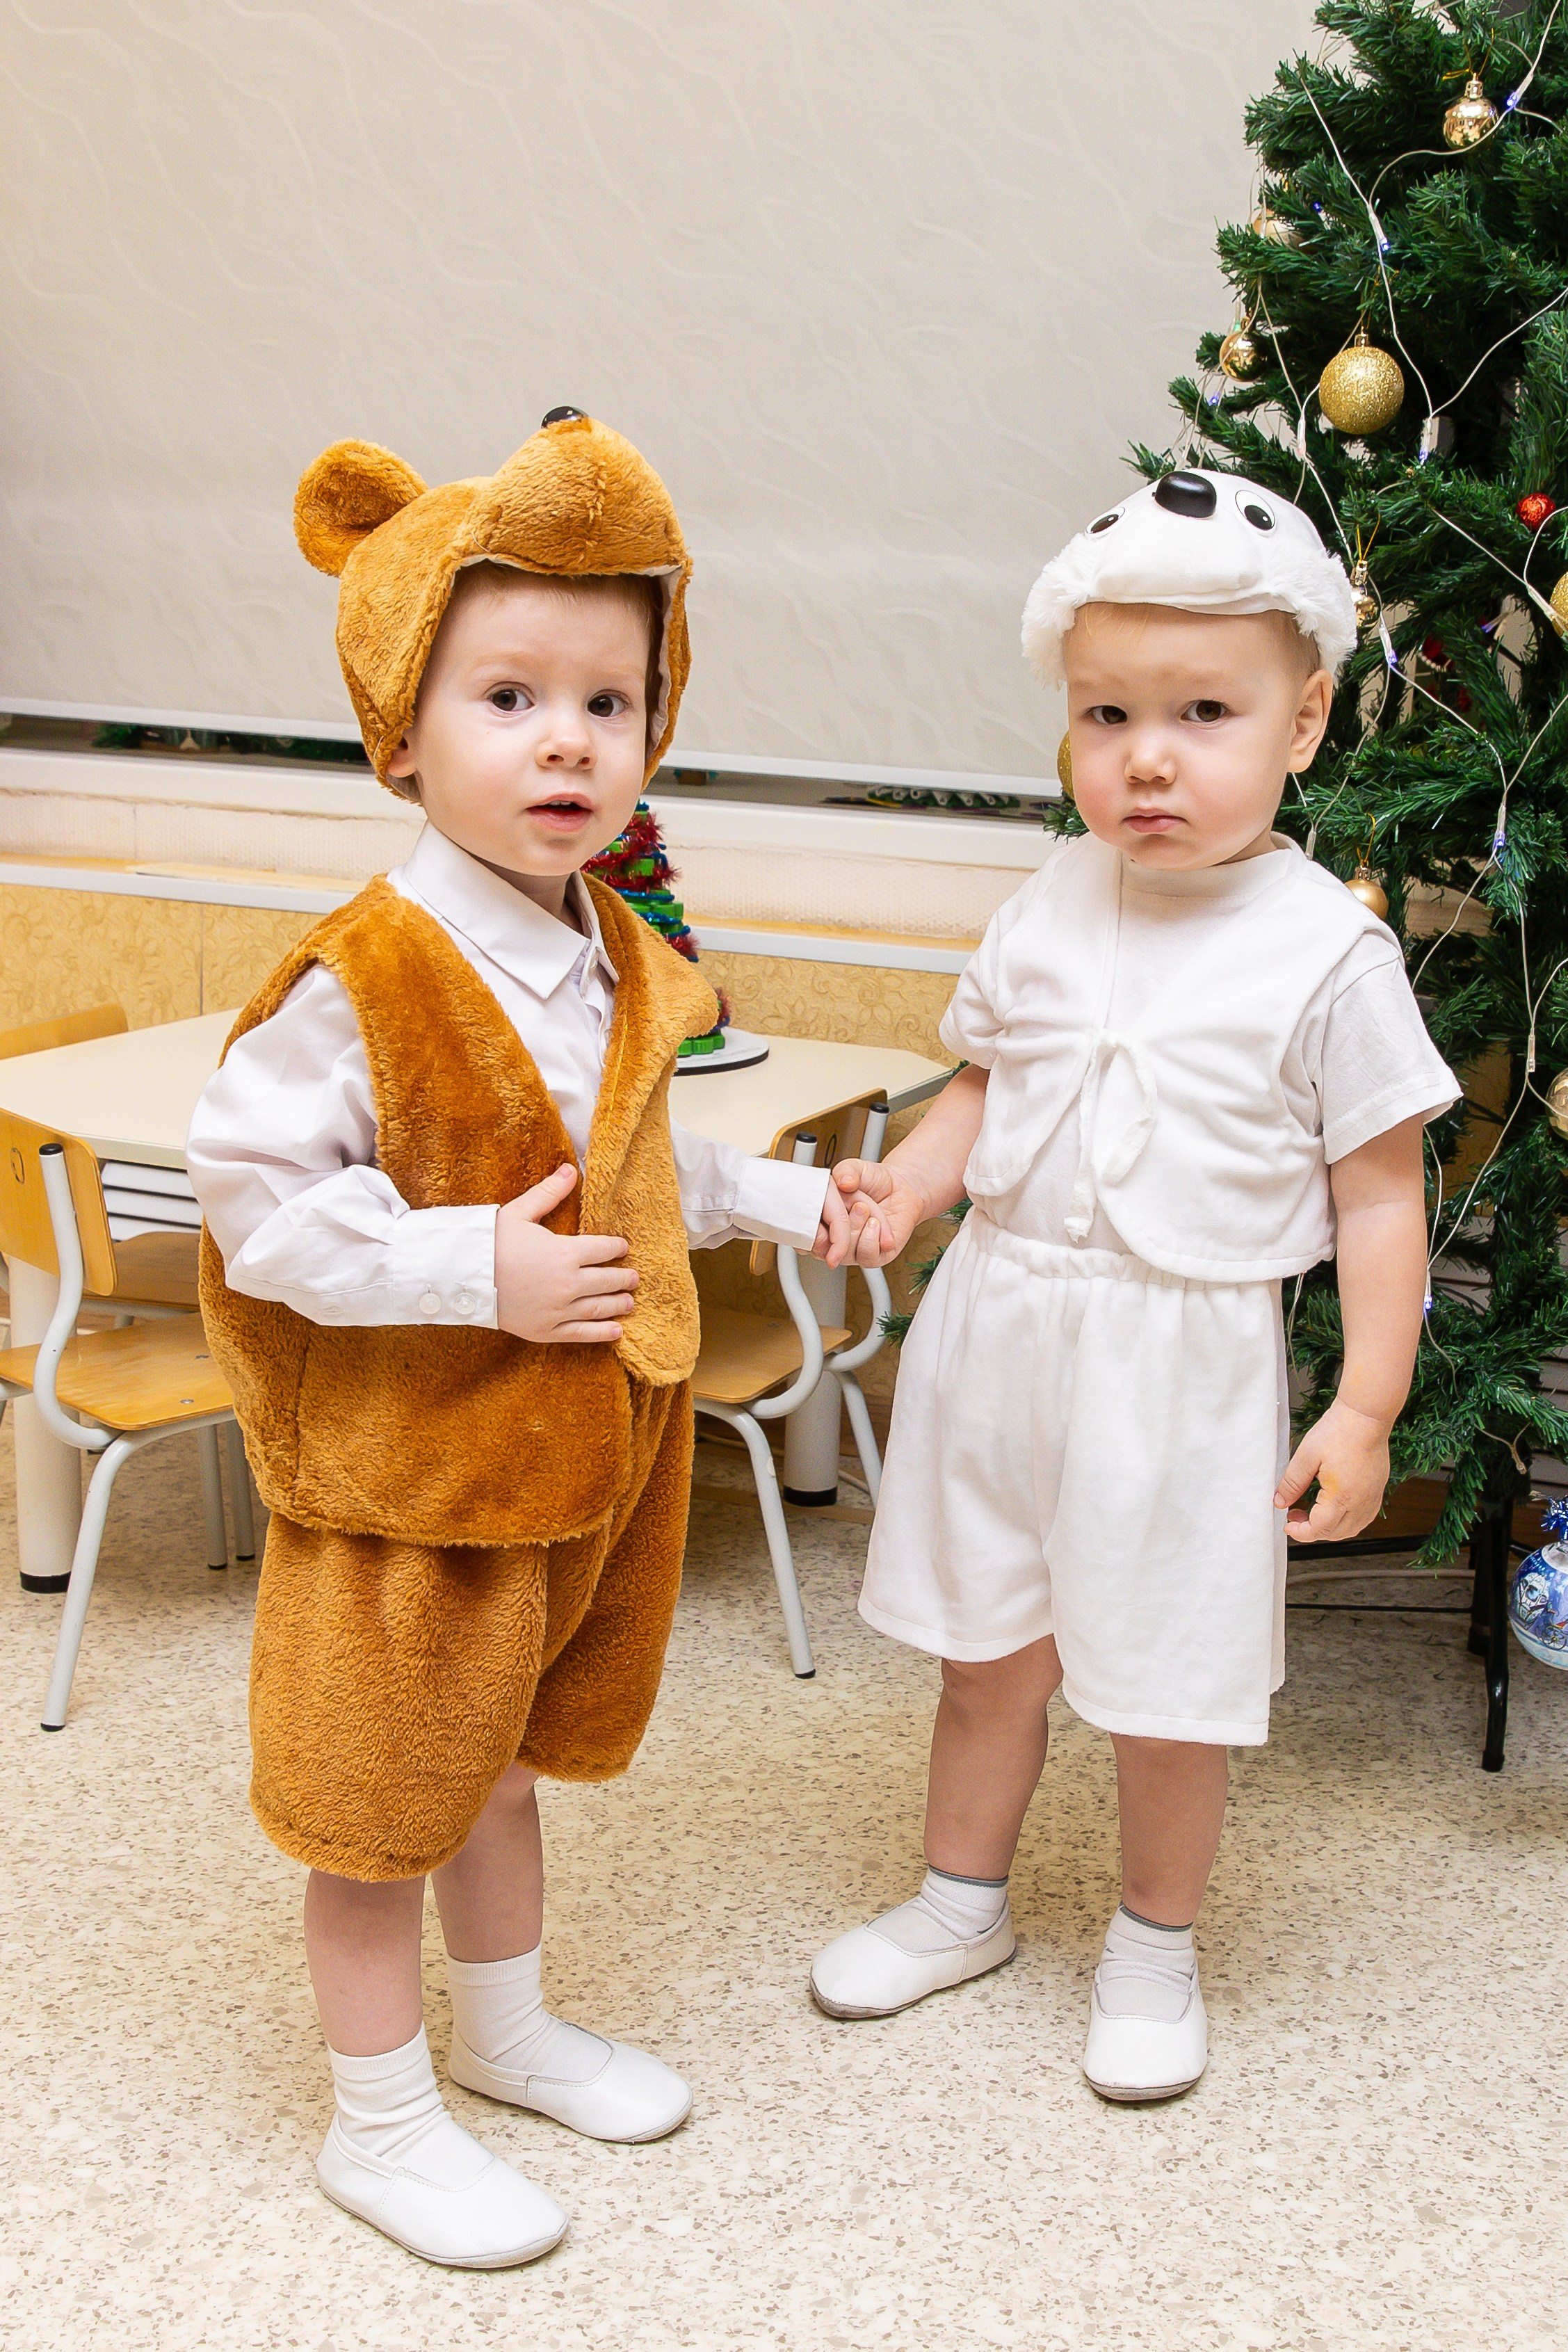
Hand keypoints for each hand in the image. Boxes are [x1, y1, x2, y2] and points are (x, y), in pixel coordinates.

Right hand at [494, 1163, 635, 1344]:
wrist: (462, 1278)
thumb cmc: (490, 1242)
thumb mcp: (520, 1212)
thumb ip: (549, 1193)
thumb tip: (571, 1169)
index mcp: (565, 1252)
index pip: (604, 1248)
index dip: (617, 1247)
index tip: (623, 1248)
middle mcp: (568, 1283)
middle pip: (608, 1280)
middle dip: (624, 1278)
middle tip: (634, 1277)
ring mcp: (558, 1310)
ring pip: (599, 1307)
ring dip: (619, 1304)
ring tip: (629, 1302)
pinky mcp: (546, 1330)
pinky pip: (581, 1334)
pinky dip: (602, 1332)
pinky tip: (616, 1331)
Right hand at [819, 1158, 927, 1268]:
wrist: (900, 1187)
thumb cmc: (872, 1180)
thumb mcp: (854, 1168)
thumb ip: (846, 1170)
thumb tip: (843, 1182)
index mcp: (820, 1221)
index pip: (803, 1236)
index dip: (812, 1225)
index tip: (824, 1206)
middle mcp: (833, 1240)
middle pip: (823, 1247)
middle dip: (840, 1222)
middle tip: (855, 1203)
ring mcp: (852, 1251)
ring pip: (845, 1253)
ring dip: (856, 1227)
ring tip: (865, 1209)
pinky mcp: (873, 1257)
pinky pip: (866, 1257)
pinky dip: (871, 1238)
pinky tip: (875, 1223)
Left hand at [1274, 1398, 1391, 1542]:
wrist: (1366, 1417)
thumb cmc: (1340, 1431)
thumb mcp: (1306, 1456)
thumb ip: (1292, 1483)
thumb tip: (1280, 1502)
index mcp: (1341, 1497)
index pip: (1319, 1529)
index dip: (1301, 1532)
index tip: (1288, 1526)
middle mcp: (1361, 1502)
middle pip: (1335, 1533)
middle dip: (1312, 1530)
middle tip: (1295, 1514)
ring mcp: (1372, 1498)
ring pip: (1351, 1529)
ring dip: (1330, 1528)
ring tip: (1312, 1511)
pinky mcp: (1377, 1491)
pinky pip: (1363, 1518)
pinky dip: (1346, 1520)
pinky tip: (1333, 1508)